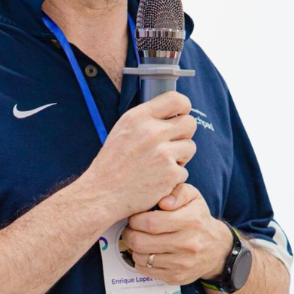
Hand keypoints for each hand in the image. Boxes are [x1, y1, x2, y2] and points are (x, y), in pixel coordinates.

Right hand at [82, 91, 196, 218]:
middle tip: (172, 144)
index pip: (176, 99)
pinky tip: (157, 180)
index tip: (182, 114)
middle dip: (184, 134)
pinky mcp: (170, 174)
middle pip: (189, 123)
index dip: (184, 107)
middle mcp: (152, 132)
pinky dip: (173, 177)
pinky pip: (184, 171)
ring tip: (161, 164)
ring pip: (190, 147)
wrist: (102, 194)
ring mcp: (163, 154)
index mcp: (138, 117)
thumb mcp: (122, 130)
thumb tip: (172, 112)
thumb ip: (146, 119)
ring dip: (180, 156)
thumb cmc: (112, 164)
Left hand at [120, 183, 232, 285]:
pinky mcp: (176, 277)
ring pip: (140, 257)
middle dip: (129, 234)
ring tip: (140, 240)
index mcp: (191, 221)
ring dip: (134, 248)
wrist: (217, 250)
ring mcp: (182, 263)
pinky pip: (146, 270)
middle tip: (131, 229)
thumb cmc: (199, 219)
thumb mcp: (194, 197)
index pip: (150, 222)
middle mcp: (188, 244)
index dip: (135, 219)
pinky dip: (141, 261)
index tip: (135, 217)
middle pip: (141, 242)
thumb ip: (178, 192)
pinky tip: (147, 252)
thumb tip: (163, 202)